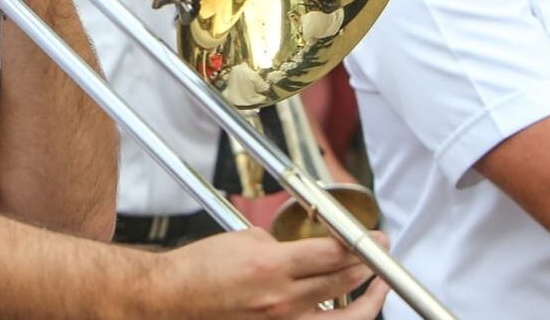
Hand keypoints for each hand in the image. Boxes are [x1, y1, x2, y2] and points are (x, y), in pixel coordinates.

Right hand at [152, 227, 388, 318]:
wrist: (171, 299)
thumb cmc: (200, 269)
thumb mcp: (245, 239)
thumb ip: (282, 244)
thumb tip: (309, 249)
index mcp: (273, 267)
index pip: (334, 254)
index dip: (362, 244)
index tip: (375, 238)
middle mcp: (281, 301)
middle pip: (343, 283)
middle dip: (369, 266)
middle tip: (378, 255)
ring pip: (342, 319)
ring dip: (366, 302)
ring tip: (376, 290)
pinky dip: (337, 319)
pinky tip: (343, 309)